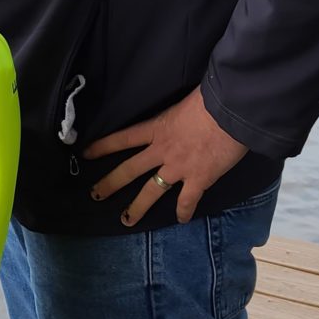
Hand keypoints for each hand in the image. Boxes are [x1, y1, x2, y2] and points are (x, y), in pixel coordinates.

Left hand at [84, 87, 248, 225]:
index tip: (86, 154)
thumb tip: (182, 111)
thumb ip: (177, 112)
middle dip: (110, 184)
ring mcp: (179, 167)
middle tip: (95, 195)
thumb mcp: (185, 100)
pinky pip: (186, 201)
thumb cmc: (211, 99)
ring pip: (151, 191)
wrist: (232, 111)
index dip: (103, 146)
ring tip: (126, 220)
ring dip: (137, 207)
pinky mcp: (199, 179)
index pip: (123, 138)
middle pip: (129, 170)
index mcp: (157, 128)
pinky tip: (180, 220)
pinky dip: (183, 212)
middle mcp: (162, 150)